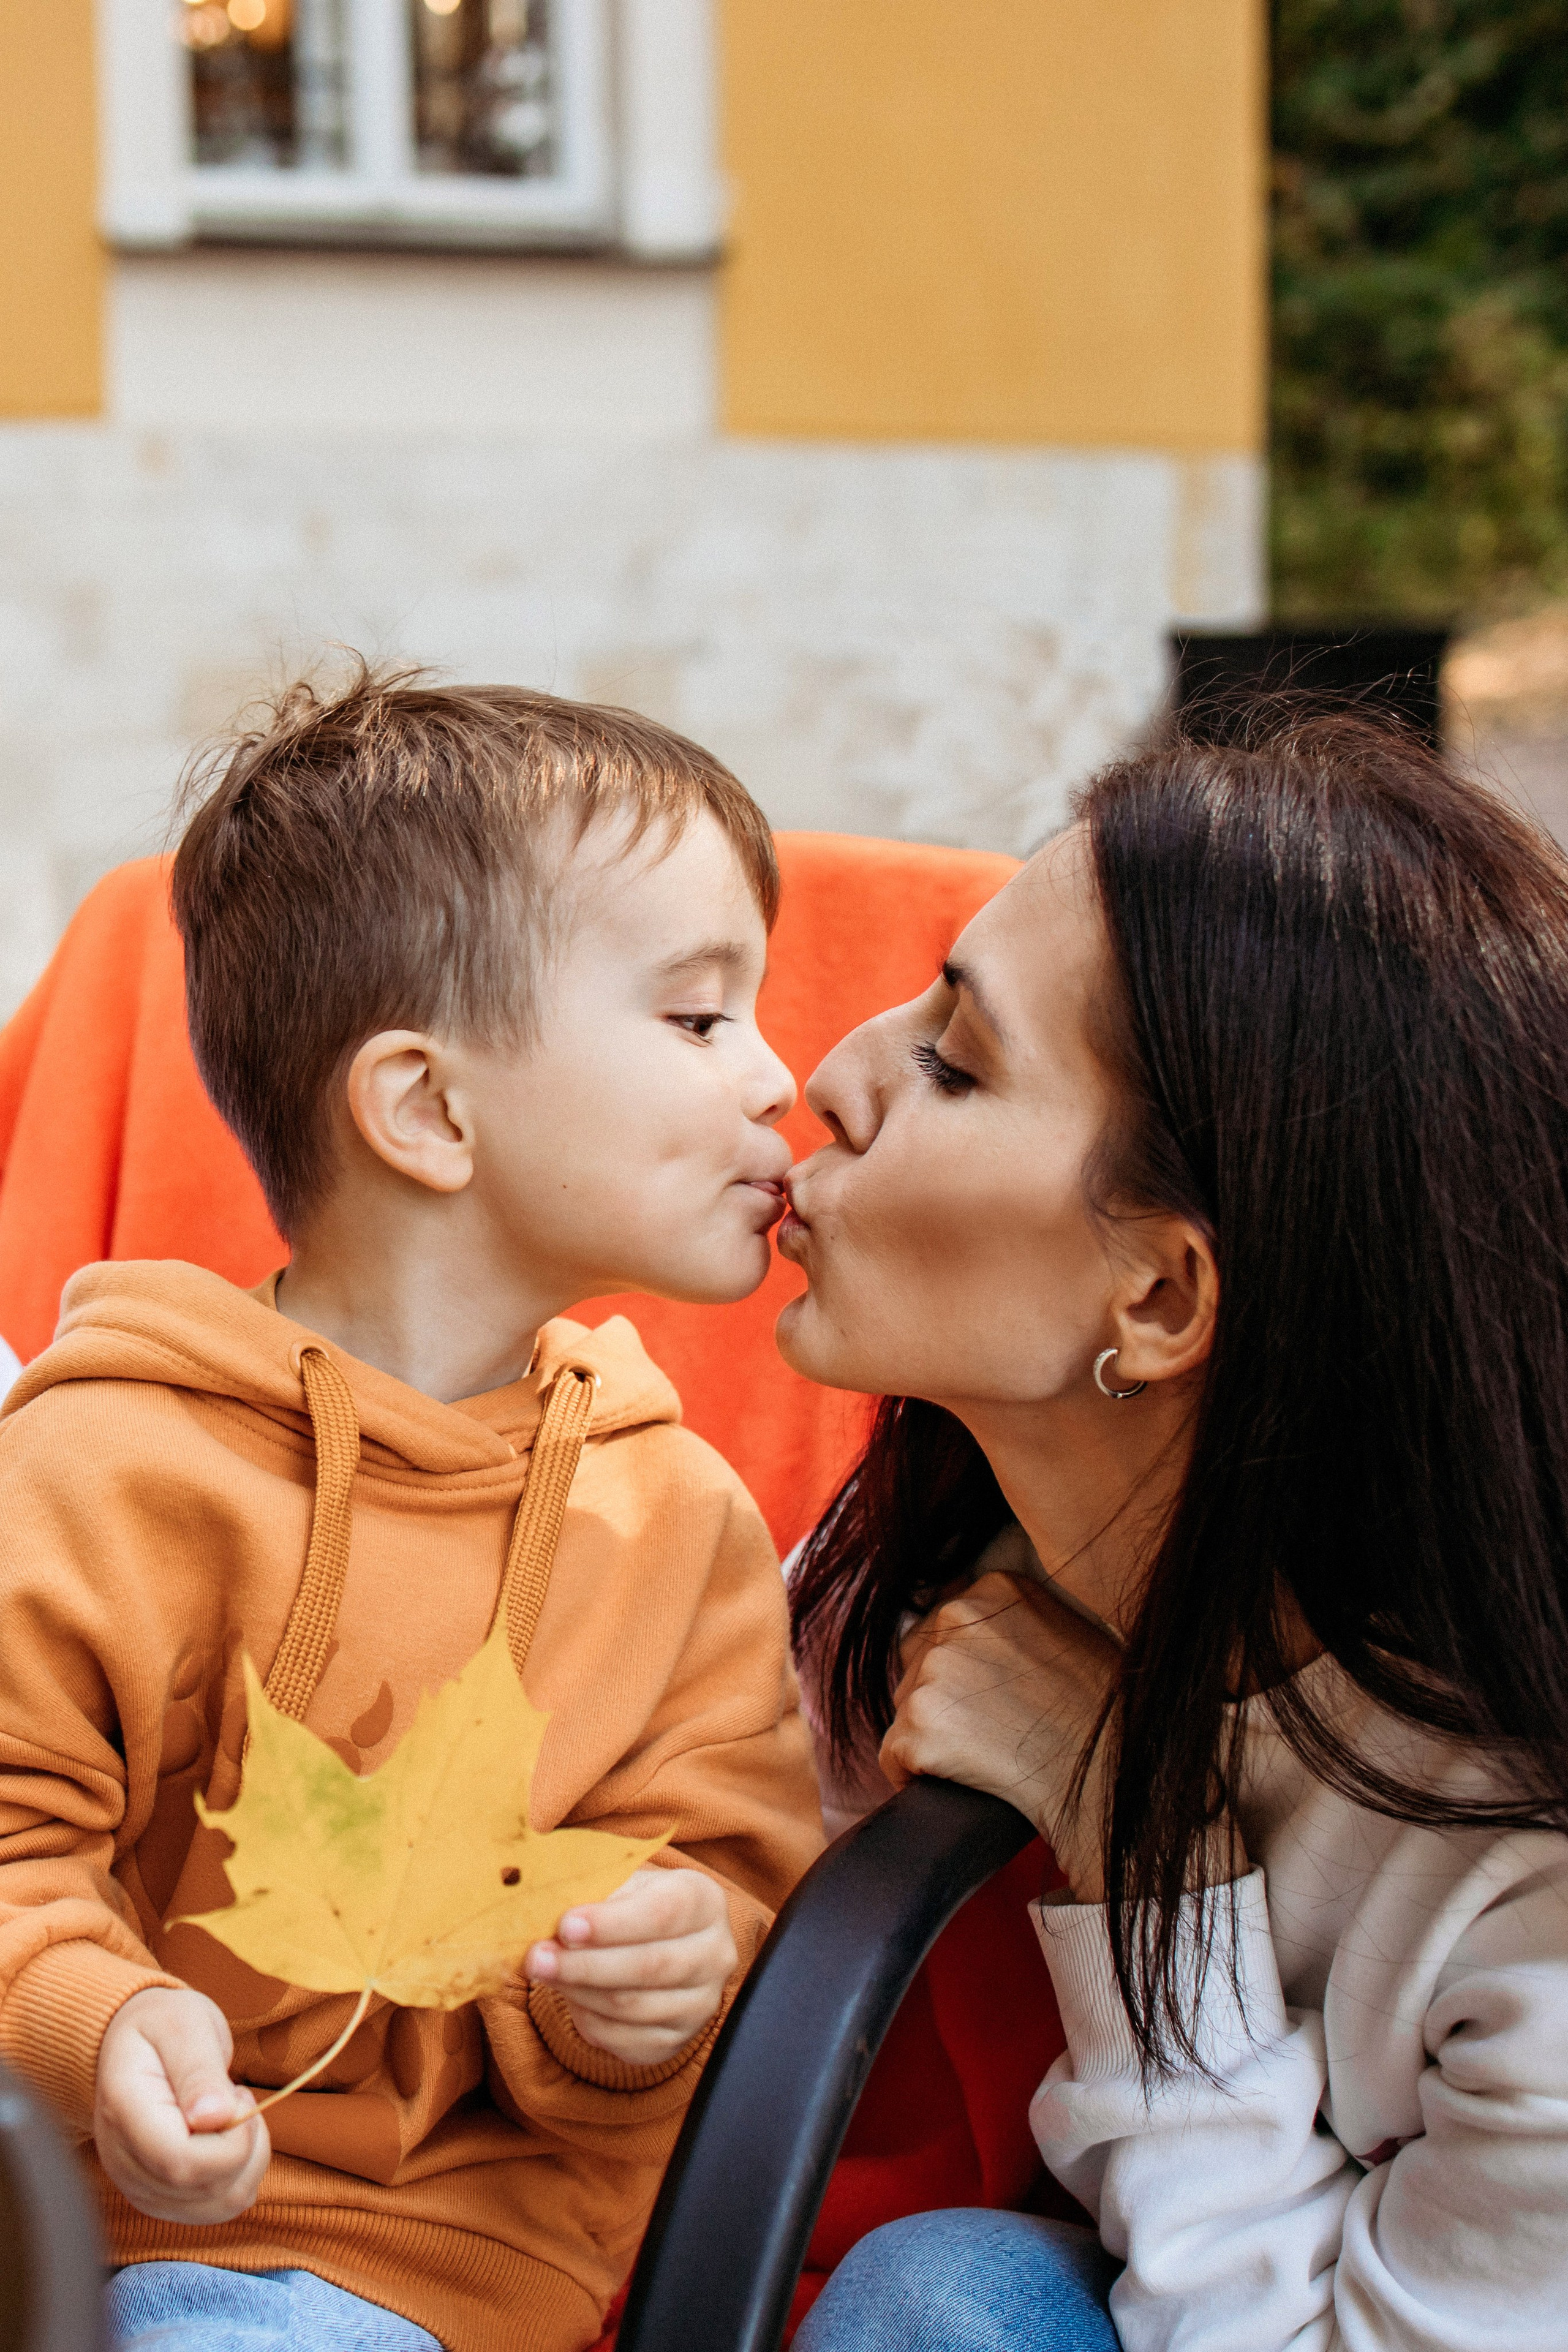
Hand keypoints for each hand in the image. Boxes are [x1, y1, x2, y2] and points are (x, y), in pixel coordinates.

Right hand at [94, 1987, 268, 2223]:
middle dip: (244, 2144)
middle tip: (238, 2096)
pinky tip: (229, 2139)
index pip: (180, 2162)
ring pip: (216, 2207)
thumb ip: (198, 2070)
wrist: (134, 2041)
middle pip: (203, 2188)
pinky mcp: (159, 2196)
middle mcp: (123, 2160)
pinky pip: (214, 2209)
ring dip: (247, 2162)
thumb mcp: (184, 2025)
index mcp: (124, 2111)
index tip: (239, 2094)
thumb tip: (214, 2117)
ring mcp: (139, 2184)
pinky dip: (239, 2177)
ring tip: (233, 2116)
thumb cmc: (162, 2024)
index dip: (229, 2140)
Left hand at [523, 1865, 735, 2064]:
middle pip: (648, 1966)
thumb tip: (546, 1909)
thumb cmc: (635, 1904)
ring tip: (543, 1972)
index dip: (611, 1923)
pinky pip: (624, 2039)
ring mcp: (700, 2003)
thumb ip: (594, 1892)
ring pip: (631, 2006)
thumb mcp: (623, 1882)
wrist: (661, 1941)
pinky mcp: (676, 2040)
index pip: (662, 1914)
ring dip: (578, 1991)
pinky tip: (570, 1996)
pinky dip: (588, 2019)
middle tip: (537, 1957)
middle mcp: (714, 1954)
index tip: (565, 1925)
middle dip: (584, 1964)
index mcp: (704, 1902)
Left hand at [880, 1571, 1123, 1901]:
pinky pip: (894, 1755)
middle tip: (993, 1734)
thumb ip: (1009, 1623)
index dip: (961, 1673)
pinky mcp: (917, 1724)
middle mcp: (957, 1615)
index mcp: (994, 1588)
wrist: (1111, 1776)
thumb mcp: (1063, 1635)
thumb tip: (959, 1634)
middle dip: (942, 1701)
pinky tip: (960, 1783)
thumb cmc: (1101, 1715)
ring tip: (989, 1758)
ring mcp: (934, 1669)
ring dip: (933, 1737)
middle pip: (916, 1664)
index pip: (941, 1627)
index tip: (995, 1701)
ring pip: (905, 1709)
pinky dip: (915, 1774)